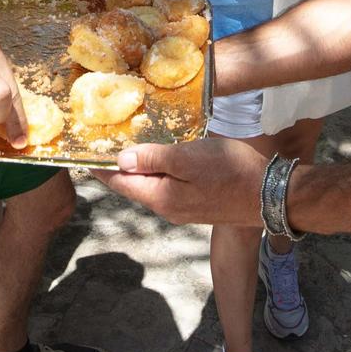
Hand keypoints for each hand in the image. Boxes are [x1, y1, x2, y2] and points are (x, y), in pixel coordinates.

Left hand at [98, 139, 269, 226]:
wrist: (269, 194)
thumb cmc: (230, 171)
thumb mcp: (188, 159)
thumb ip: (153, 159)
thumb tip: (120, 160)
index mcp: (160, 197)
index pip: (119, 183)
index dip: (100, 168)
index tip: (81, 155)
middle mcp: (166, 208)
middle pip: (133, 186)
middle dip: (116, 167)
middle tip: (102, 143)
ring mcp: (182, 208)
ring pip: (150, 186)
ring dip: (137, 169)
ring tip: (126, 147)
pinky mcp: (197, 204)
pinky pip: (167, 187)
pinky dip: (157, 172)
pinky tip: (159, 159)